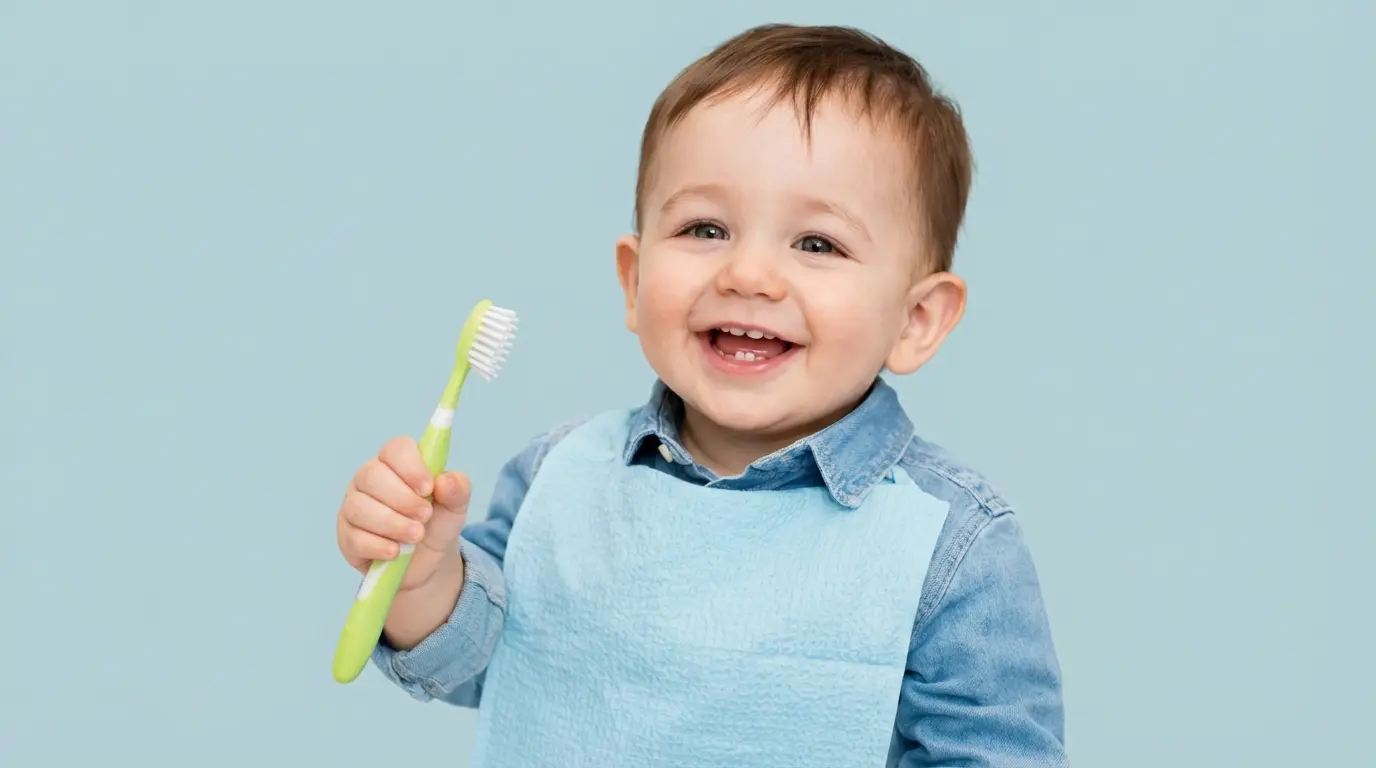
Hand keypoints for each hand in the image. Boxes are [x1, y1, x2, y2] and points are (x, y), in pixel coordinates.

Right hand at [336, 436, 471, 590]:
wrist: (428, 560)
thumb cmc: (437, 522)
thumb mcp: (455, 506)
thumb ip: (457, 489)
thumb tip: (446, 480)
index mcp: (396, 463)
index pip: (395, 449)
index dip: (411, 466)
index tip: (428, 488)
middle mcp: (368, 479)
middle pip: (372, 476)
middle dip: (403, 499)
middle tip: (425, 516)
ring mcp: (353, 507)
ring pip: (359, 508)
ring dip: (392, 524)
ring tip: (416, 536)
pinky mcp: (347, 537)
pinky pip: (354, 538)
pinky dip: (378, 546)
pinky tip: (396, 552)